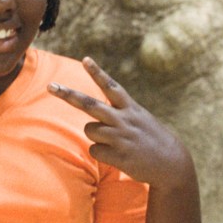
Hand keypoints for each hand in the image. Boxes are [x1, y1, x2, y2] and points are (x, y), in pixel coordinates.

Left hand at [47, 57, 192, 187]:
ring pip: (89, 130)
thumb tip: (94, 112)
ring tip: (114, 141)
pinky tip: (117, 155)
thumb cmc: (150, 137)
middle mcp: (124, 119)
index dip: (97, 73)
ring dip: (95, 135)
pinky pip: (94, 150)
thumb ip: (119, 111)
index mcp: (130, 107)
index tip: (85, 59)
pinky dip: (101, 152)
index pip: (111, 86)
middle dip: (68, 95)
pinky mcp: (119, 155)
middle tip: (50, 86)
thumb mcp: (139, 117)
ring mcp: (120, 137)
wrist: (172, 163)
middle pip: (90, 104)